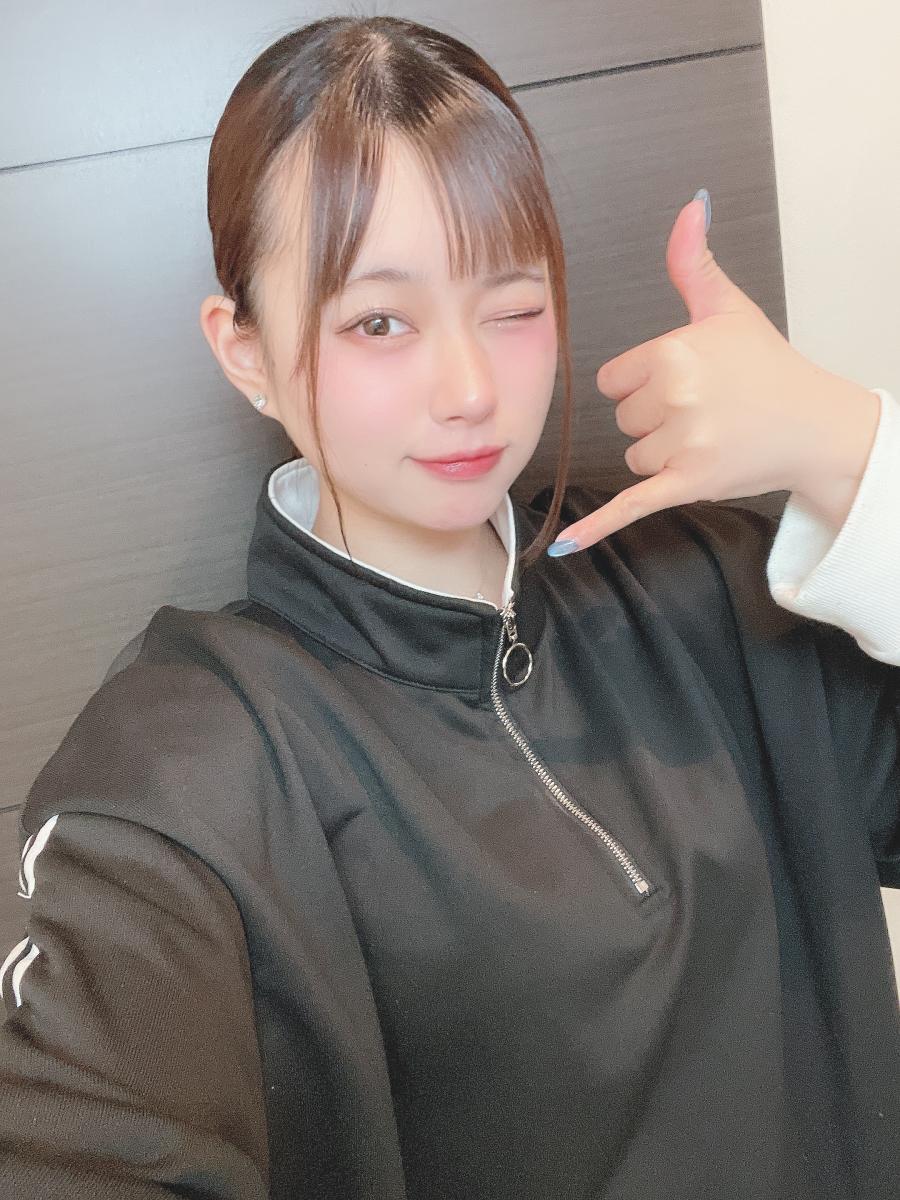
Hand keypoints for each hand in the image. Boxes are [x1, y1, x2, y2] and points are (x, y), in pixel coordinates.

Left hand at [546, 192, 878, 553]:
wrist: (815, 425)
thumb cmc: (768, 367)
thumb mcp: (728, 308)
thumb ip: (694, 263)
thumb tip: (688, 206)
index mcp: (673, 352)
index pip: (614, 380)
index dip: (643, 383)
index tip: (683, 383)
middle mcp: (676, 395)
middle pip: (623, 418)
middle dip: (656, 418)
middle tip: (705, 411)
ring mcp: (684, 443)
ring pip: (633, 455)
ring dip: (661, 454)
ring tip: (708, 437)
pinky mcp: (689, 483)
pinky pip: (632, 504)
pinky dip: (598, 527)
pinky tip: (564, 546)